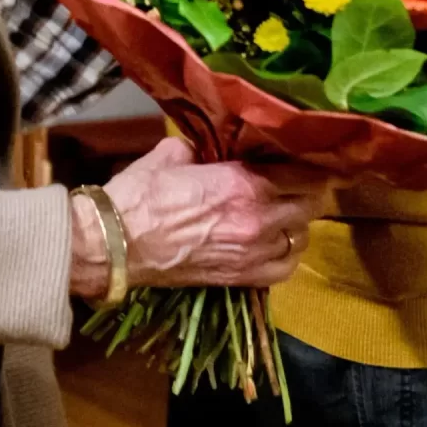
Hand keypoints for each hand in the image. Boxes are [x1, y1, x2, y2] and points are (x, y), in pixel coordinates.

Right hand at [68, 137, 326, 295]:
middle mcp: (259, 219)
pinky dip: (287, 254)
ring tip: (284, 212)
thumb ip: (203, 149)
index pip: (305, 172)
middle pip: (312, 204)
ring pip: (303, 236)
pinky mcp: (242, 279)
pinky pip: (286, 268)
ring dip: (297, 222)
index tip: (302, 155)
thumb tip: (211, 148)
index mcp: (244, 183)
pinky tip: (276, 243)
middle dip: (308, 190)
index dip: (308, 162)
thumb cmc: (140, 195)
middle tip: (296, 180)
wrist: (115, 244)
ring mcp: (253, 254)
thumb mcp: (172, 154)